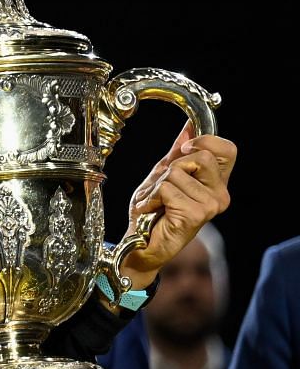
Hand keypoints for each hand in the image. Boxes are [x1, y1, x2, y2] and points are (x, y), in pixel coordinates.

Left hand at [121, 125, 236, 281]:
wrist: (140, 242)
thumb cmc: (153, 211)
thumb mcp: (164, 175)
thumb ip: (178, 153)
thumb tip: (189, 126)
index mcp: (217, 183)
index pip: (227, 150)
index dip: (205, 141)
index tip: (183, 149)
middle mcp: (220, 194)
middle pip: (201, 156)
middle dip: (173, 166)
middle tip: (164, 186)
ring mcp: (211, 205)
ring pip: (178, 172)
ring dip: (157, 185)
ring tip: (156, 203)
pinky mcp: (197, 214)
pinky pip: (167, 188)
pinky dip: (152, 196)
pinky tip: (153, 211)